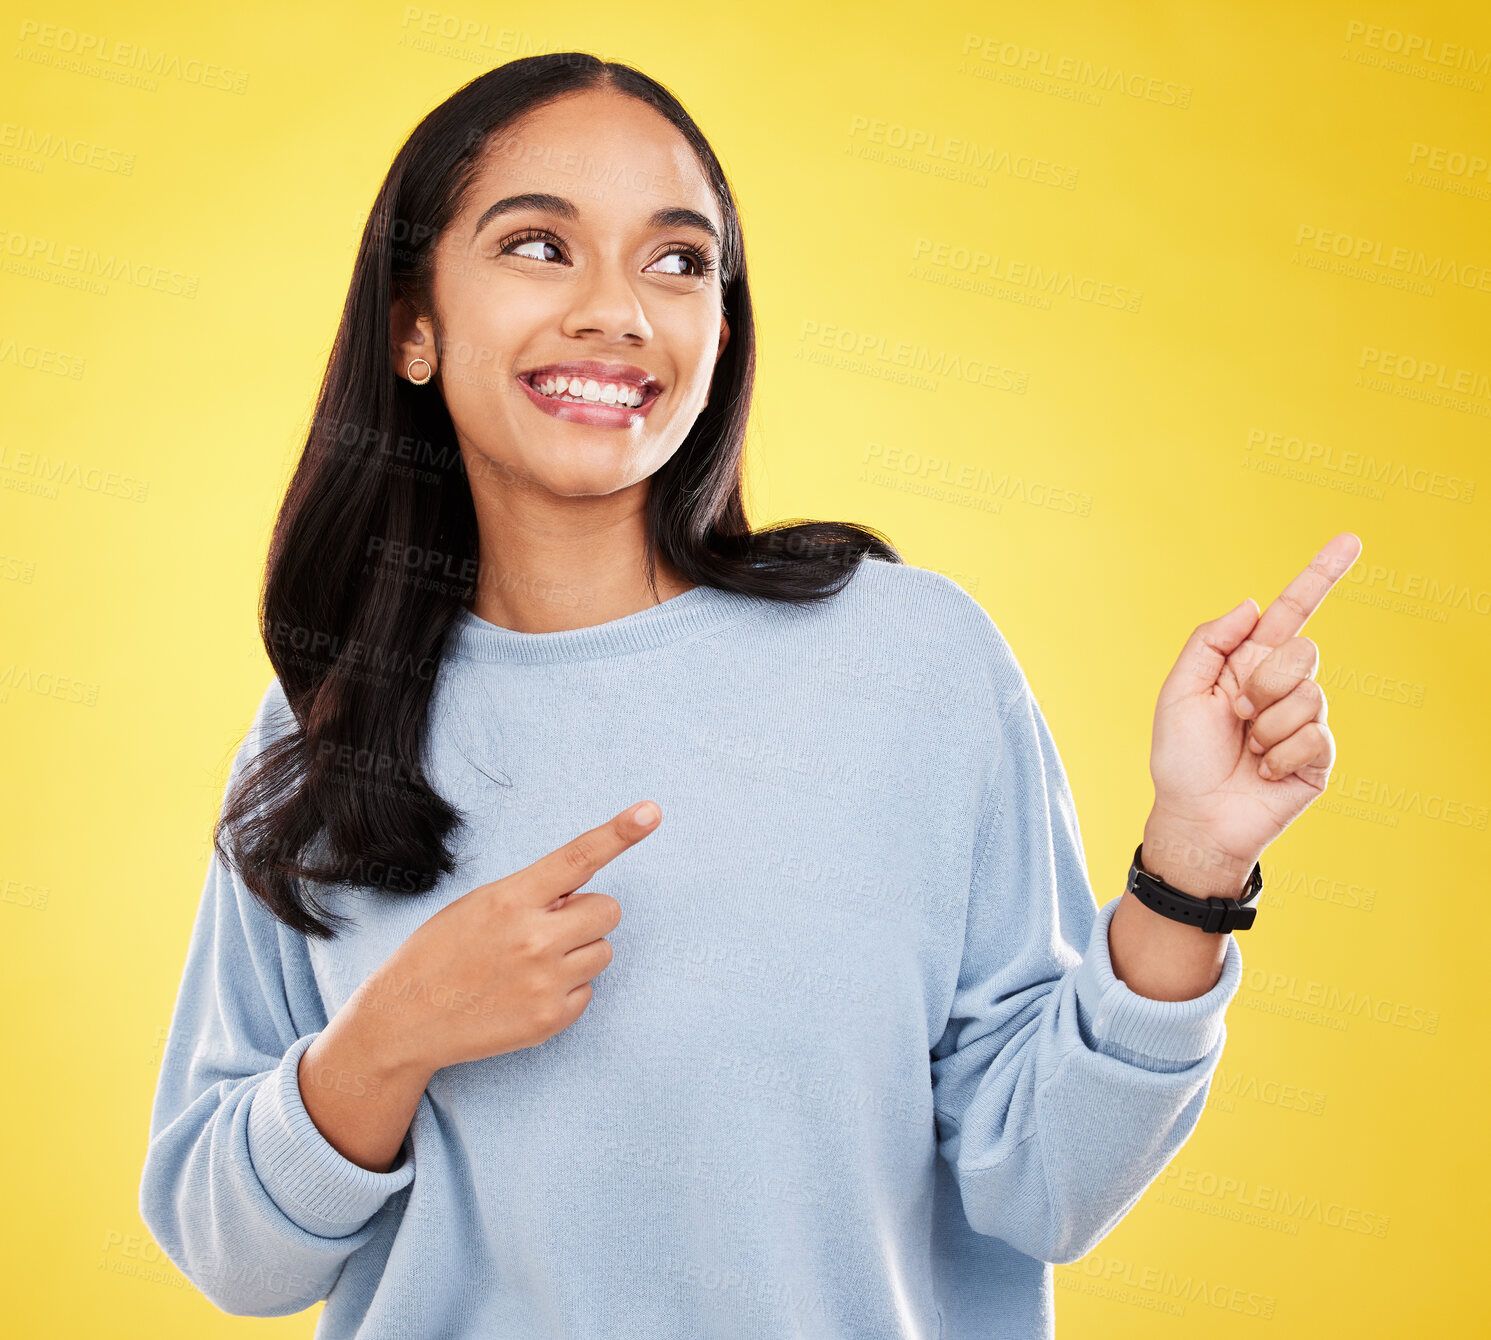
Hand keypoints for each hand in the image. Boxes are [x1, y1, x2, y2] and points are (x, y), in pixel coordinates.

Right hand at [361, 800, 661, 1075]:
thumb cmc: (441, 953)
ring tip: (530, 964)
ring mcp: (545, 982)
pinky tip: (526, 993)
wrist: (405, 1020)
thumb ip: (532, 893)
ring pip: (603, 951)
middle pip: (607, 910)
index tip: (650, 812)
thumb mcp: (479, 904)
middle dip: (585, 915)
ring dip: (578, 952)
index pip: (577, 858)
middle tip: (548, 928)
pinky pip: (588, 990)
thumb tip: (579, 891)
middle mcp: (534, 938)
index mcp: (512, 898)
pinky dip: (566, 990)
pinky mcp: (550, 1020)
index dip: (619, 832)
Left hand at [1144, 533, 1362, 893]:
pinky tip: (1263, 771)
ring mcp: (1303, 721)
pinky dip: (1278, 755)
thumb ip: (1210, 642)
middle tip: (1236, 715)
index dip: (1320, 576)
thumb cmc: (1181, 758)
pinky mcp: (1318, 757)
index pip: (1291, 612)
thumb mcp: (1179, 692)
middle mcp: (1281, 686)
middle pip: (1301, 650)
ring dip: (1267, 725)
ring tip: (1246, 749)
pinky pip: (1313, 736)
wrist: (1194, 818)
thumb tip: (1254, 605)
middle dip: (1263, 682)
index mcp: (1248, 663)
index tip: (1350, 540)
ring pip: (1309, 694)